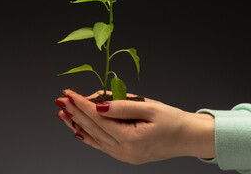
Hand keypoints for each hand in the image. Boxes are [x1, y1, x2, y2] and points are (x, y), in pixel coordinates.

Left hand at [56, 90, 215, 164]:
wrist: (189, 138)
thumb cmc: (174, 121)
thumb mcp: (150, 108)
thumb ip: (122, 106)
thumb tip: (98, 104)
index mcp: (130, 139)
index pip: (97, 118)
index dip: (81, 104)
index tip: (68, 93)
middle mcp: (124, 151)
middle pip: (92, 128)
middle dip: (75, 112)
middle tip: (61, 100)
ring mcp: (124, 156)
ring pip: (94, 138)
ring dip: (77, 124)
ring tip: (63, 114)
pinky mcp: (126, 155)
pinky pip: (102, 146)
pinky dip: (89, 137)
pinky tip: (78, 131)